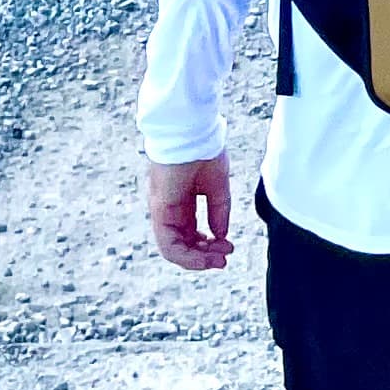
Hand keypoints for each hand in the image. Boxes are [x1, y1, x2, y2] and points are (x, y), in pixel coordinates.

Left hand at [147, 154, 231, 270]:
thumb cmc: (204, 149)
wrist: (192, 129)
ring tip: (219, 260)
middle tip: (225, 258)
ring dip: (197, 260)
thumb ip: (219, 211)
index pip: (191, 235)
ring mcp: (163, 211)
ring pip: (174, 250)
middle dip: (205, 256)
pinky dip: (187, 256)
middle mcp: (170, 210)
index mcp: (183, 203)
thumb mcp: (217, 186)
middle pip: (183, 245)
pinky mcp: (160, 210)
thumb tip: (221, 235)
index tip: (229, 247)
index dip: (209, 246)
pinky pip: (168, 245)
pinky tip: (206, 255)